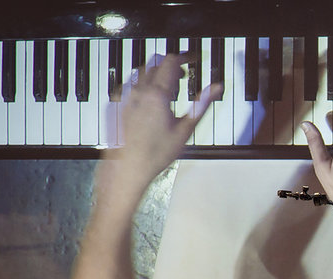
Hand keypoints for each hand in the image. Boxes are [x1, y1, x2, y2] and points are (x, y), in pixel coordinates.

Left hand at [110, 53, 221, 180]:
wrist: (127, 168)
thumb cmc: (156, 153)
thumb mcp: (186, 129)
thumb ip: (202, 104)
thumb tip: (216, 88)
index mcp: (157, 94)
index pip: (171, 61)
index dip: (184, 57)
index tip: (192, 59)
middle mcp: (138, 91)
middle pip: (155, 63)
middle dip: (170, 64)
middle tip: (182, 74)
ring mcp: (124, 97)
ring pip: (140, 72)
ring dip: (155, 73)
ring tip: (166, 87)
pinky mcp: (115, 105)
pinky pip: (128, 85)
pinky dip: (141, 85)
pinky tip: (148, 99)